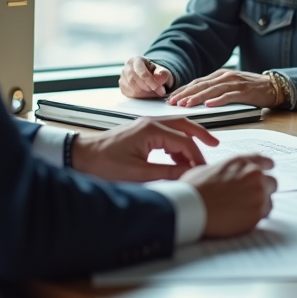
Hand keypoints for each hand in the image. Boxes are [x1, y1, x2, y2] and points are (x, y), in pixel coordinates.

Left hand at [70, 117, 218, 181]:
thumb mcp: (139, 173)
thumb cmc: (104, 164)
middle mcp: (150, 123)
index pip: (184, 140)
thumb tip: (189, 174)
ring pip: (175, 129)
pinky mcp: (140, 132)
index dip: (196, 156)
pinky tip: (176, 159)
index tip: (203, 170)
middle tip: (215, 145)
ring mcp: (145, 126)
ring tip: (195, 159)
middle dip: (200, 136)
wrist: (81, 157)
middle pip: (184, 125)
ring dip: (187, 142)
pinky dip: (175, 144)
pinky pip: (165, 134)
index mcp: (151, 130)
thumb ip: (167, 173)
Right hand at [120, 56, 173, 97]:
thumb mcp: (163, 72)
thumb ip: (163, 73)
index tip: (157, 87)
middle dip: (146, 87)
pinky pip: (129, 94)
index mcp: (137, 60)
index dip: (149, 81)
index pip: (141, 71)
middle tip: (156, 91)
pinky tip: (146, 94)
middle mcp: (127, 67)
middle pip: (133, 79)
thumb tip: (159, 76)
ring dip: (144, 93)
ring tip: (153, 92)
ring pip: (131, 88)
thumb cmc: (156, 73)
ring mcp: (123, 77)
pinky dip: (139, 96)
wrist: (152, 77)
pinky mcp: (123, 86)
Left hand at [166, 69, 278, 107]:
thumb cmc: (250, 89)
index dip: (183, 90)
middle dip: (185, 94)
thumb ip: (215, 90)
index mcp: (219, 75)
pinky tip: (209, 106)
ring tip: (186, 105)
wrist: (274, 87)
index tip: (170, 98)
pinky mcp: (244, 91)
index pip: (197, 82)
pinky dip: (218, 100)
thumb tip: (196, 101)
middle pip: (201, 85)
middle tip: (172, 103)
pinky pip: (229, 96)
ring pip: (212, 90)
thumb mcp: (229, 86)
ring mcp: (235, 82)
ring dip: (197, 98)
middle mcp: (225, 76)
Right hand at [181, 155, 275, 237]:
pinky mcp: (257, 213)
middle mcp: (253, 174)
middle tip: (251, 198)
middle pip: (271, 182)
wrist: (191, 208)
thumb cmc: (194, 189)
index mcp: (241, 162)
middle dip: (263, 190)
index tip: (263, 175)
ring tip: (242, 211)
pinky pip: (264, 215)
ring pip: (269, 200)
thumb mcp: (209, 169)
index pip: (265, 161)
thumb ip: (226, 170)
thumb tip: (228, 176)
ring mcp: (258, 193)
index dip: (264, 170)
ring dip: (260, 205)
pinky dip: (255, 217)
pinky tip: (241, 219)